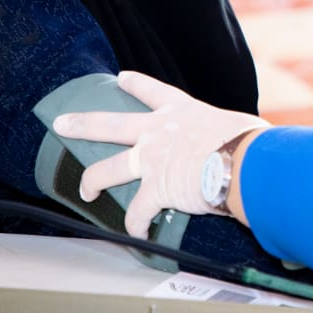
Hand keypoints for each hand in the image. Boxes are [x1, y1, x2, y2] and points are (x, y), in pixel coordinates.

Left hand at [52, 70, 268, 237]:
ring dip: (92, 181)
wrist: (244, 162)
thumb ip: (229, 133)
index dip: (135, 85)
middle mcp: (159, 132)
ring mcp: (152, 160)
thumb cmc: (250, 142)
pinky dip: (137, 225)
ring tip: (85, 189)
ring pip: (107, 169)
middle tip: (61, 123)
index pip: (153, 92)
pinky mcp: (155, 190)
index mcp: (183, 112)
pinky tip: (139, 234)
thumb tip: (249, 144)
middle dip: (82, 124)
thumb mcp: (238, 125)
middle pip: (110, 125)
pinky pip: (137, 212)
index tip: (121, 78)